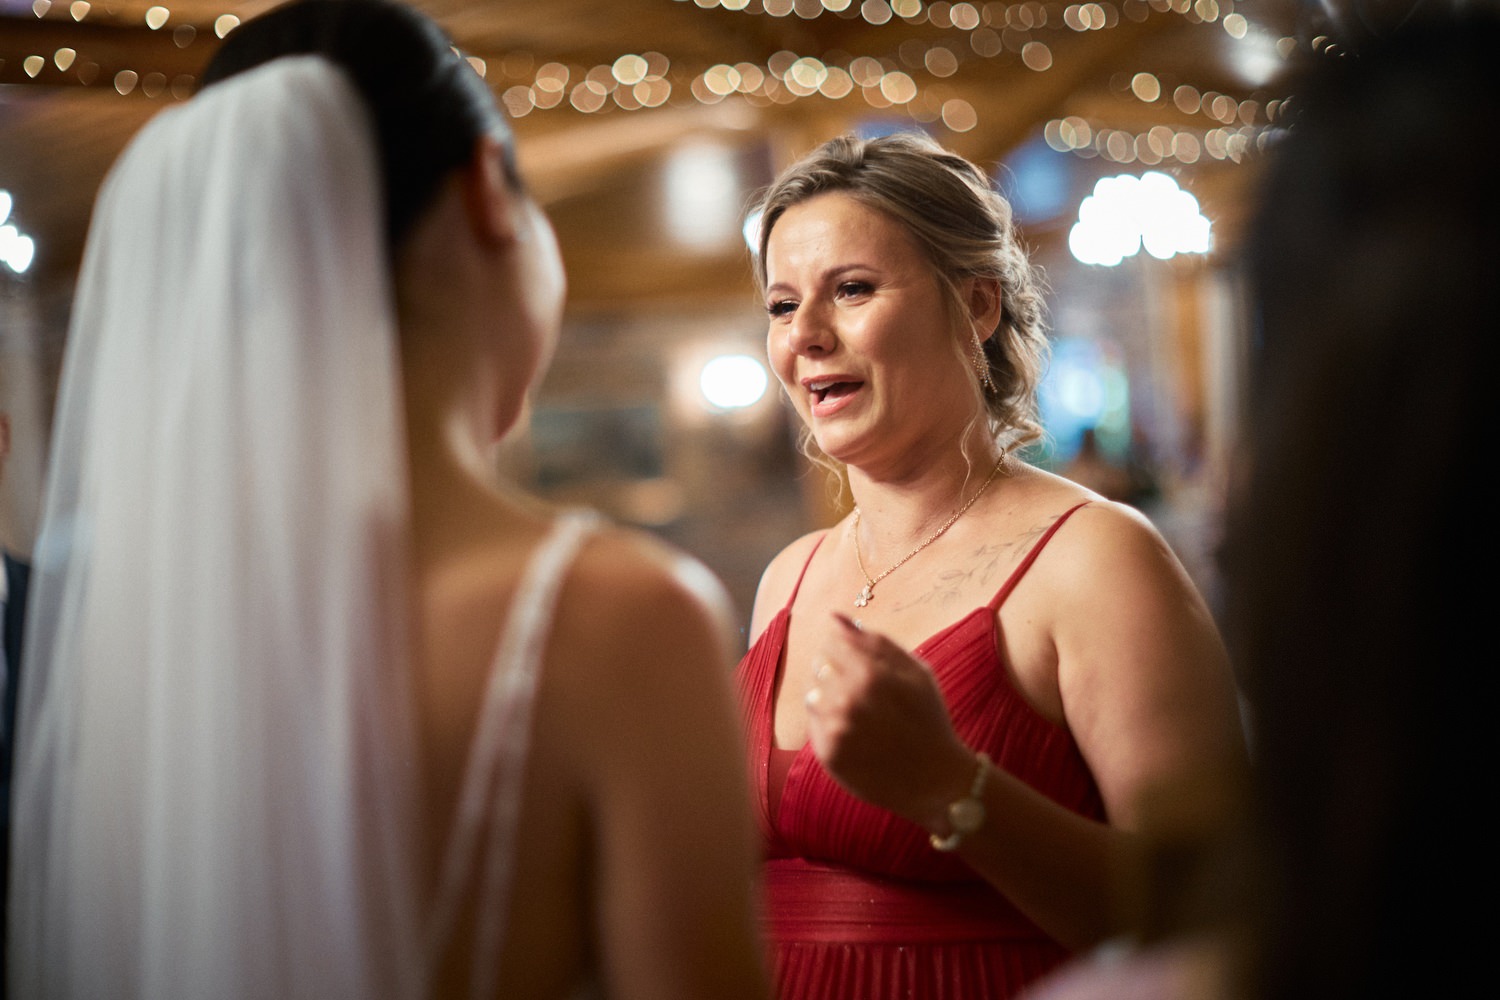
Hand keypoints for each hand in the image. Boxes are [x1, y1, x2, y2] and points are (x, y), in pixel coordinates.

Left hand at [804, 613, 977, 828]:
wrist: (936, 781)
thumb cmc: (929, 720)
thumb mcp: (916, 673)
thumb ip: (875, 641)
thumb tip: (835, 617)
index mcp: (871, 674)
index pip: (833, 641)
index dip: (848, 649)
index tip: (863, 664)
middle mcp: (847, 699)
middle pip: (819, 664)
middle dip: (838, 671)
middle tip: (866, 692)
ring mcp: (835, 728)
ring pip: (813, 693)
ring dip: (831, 697)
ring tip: (861, 714)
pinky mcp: (827, 753)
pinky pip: (814, 723)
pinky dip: (829, 723)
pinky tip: (856, 732)